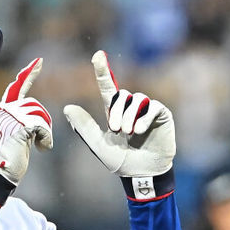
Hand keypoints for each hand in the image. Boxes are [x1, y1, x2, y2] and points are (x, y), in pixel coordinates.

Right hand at [0, 58, 51, 206]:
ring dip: (44, 131)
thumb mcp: (12, 140)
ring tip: (41, 145)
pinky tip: (42, 149)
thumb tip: (34, 126)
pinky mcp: (19, 126)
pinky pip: (42, 125)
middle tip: (43, 139)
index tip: (38, 62)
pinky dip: (46, 137)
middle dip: (42, 120)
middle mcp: (4, 112)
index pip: (16, 89)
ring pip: (39, 114)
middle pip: (32, 104)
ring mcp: (11, 118)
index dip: (28, 74)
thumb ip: (20, 128)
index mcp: (2, 114)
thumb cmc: (2, 163)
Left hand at [63, 51, 174, 177]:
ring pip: (137, 99)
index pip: (108, 87)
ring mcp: (147, 110)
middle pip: (122, 94)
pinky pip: (152, 106)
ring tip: (129, 133)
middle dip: (117, 111)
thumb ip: (84, 126)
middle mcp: (131, 108)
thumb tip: (67, 108)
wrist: (142, 174)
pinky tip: (139, 131)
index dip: (102, 71)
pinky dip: (143, 118)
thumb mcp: (98, 144)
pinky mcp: (162, 115)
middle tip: (116, 129)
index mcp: (115, 112)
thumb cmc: (120, 161)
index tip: (97, 55)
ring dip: (130, 116)